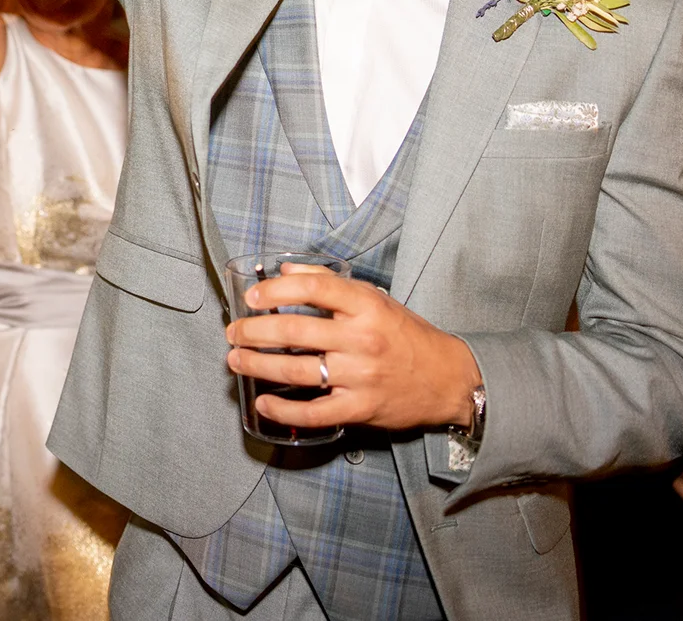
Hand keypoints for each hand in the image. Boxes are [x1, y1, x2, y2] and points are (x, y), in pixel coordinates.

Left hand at [225, 270, 481, 430]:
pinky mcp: (361, 409)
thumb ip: (329, 282)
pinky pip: (315, 412)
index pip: (313, 289)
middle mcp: (362, 339)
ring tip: (236, 361)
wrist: (448, 380)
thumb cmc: (406, 335)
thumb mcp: (375, 299)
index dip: (275, 290)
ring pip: (297, 371)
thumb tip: (285, 270)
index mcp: (365, 306)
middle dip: (254, 332)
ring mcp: (361, 376)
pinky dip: (284, 410)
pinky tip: (263, 404)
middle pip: (294, 332)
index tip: (252, 296)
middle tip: (234, 333)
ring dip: (258, 366)